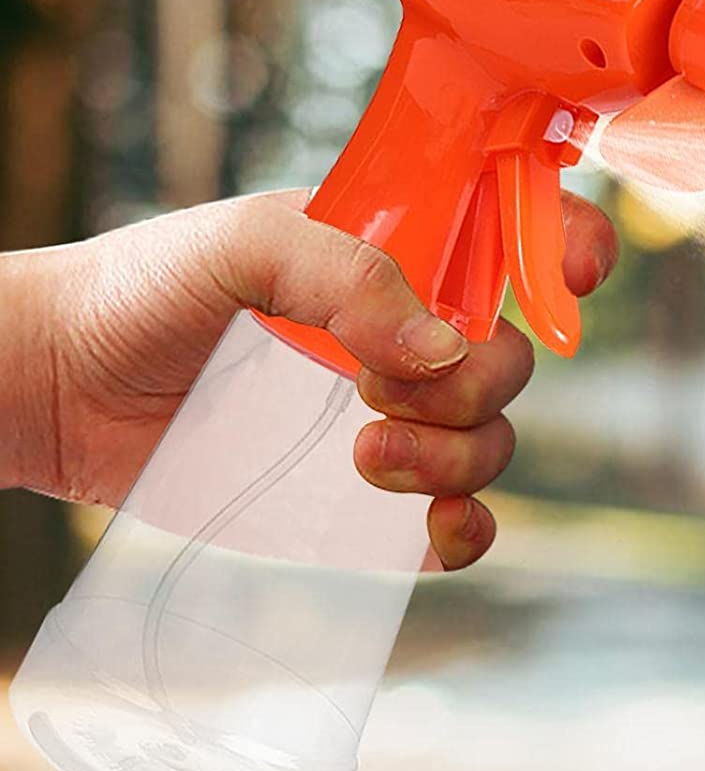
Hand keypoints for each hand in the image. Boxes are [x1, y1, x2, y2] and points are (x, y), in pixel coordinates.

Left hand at [0, 186, 617, 569]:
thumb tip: (444, 352)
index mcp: (403, 258)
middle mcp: (413, 339)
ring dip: (454, 458)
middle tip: (373, 391)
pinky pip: (461, 522)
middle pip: (513, 362)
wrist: (68, 388)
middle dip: (472, 386)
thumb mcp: (245, 244)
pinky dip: (466, 531)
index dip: (566, 247)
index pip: (517, 239)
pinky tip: (428, 529)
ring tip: (361, 456)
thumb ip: (350, 276)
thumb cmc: (149, 291)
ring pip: (493, 444)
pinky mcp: (373, 502)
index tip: (570, 277)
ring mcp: (400, 422)